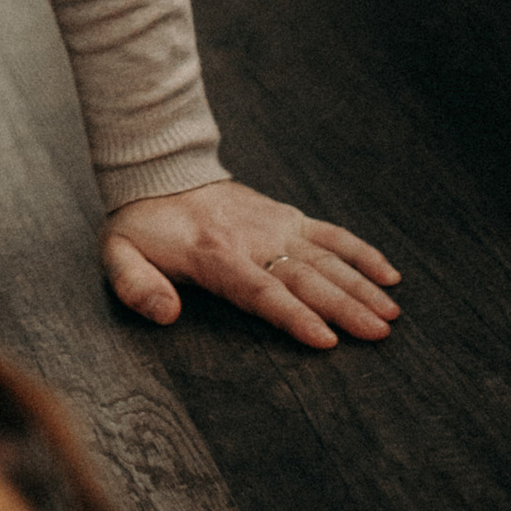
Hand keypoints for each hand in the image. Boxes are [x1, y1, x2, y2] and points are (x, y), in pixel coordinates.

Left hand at [104, 179, 400, 348]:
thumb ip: (136, 286)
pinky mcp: (287, 217)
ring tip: (391, 313)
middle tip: (379, 333)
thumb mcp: (118, 255)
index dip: (295, 316)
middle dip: (345, 307)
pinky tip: (389, 273)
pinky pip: (330, 233)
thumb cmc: (141, 224)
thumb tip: (164, 314)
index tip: (327, 339)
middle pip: (306, 278)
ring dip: (360, 285)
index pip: (262, 292)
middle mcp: (253, 239)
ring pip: (326, 258)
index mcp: (215, 256)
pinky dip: (361, 252)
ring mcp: (275, 225)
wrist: (159, 171)